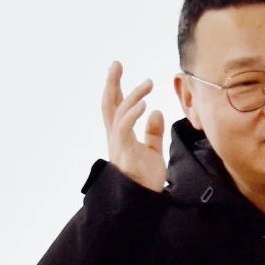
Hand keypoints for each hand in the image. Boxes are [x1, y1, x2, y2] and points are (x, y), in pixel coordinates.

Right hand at [101, 61, 166, 192]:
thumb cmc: (146, 179)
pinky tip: (144, 103)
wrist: (143, 201)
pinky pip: (125, 128)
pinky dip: (133, 114)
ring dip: (133, 95)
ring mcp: (118, 145)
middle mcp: (115, 138)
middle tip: (116, 63)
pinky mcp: (125, 153)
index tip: (117, 69)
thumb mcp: (153, 151)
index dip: (115, 88)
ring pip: (119, 113)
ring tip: (148, 83)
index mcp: (120, 136)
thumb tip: (155, 112)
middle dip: (111, 83)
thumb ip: (153, 133)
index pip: (115, 107)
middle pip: (108, 105)